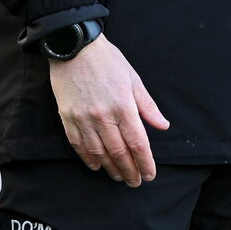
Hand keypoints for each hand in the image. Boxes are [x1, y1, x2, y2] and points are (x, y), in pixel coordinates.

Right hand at [48, 34, 168, 186]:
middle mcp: (103, 116)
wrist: (75, 48)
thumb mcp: (133, 78)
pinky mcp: (68, 118)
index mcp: (123, 105)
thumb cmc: (108, 61)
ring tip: (119, 176)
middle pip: (119, 152)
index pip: (137, 143)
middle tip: (135, 182)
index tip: (150, 174)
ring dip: (110, 168)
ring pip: (99, 153)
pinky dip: (88, 159)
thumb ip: (147, 105)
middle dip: (130, 170)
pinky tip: (96, 166)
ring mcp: (83, 119)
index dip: (145, 162)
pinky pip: (78, 145)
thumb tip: (163, 125)